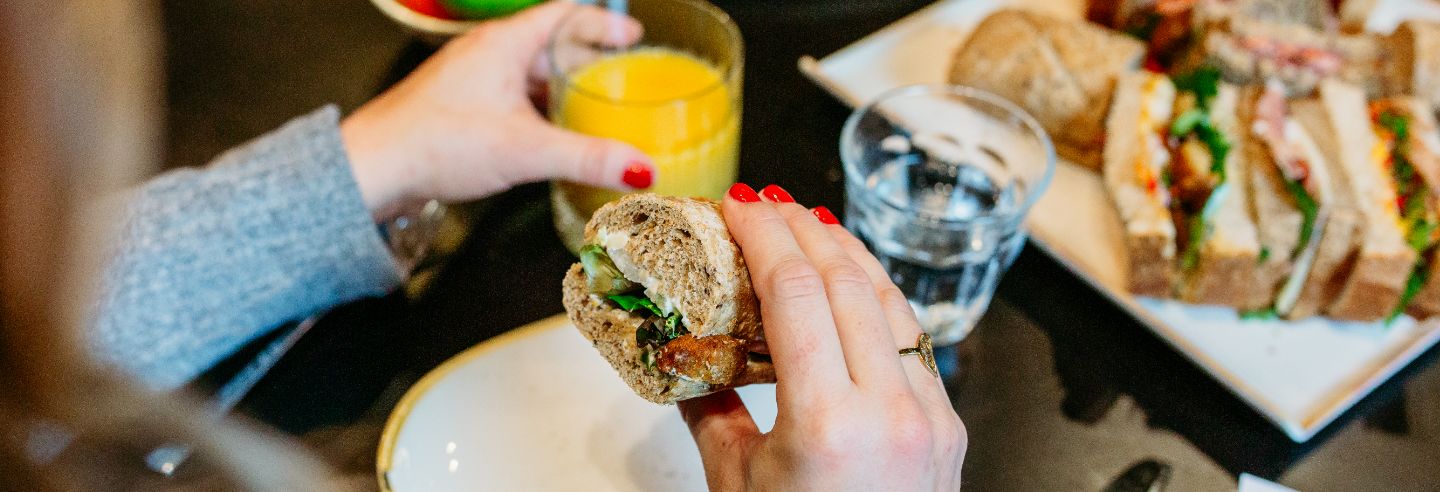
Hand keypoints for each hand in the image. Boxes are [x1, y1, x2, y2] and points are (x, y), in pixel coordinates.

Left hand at [341, 2, 649, 218]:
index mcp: (503, 44)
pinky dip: (536, 111)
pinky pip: (508, 99)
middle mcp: (486, 54)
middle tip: (621, 73)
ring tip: (593, 108)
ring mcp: (469, 81)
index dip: (601, 20)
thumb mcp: (525, 150)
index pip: (564, 13)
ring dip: (561, 87)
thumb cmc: (434, 143)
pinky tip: (548, 137)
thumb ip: (588, 158)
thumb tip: (640, 169)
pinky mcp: (458, 109)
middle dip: (587, 58)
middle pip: (548, 43)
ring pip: (526, 74)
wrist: (372, 169)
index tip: (631, 34)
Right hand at [678, 183, 966, 490]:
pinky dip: (878, 298)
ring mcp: (929, 416)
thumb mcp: (736, 485)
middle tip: (764, 201)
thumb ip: (709, 413)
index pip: (794, 292)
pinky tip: (852, 283)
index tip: (735, 204)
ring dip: (848, 252)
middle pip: (847, 281)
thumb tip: (686, 360)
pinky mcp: (948, 425)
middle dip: (804, 228)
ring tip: (809, 222)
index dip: (762, 235)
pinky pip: (914, 339)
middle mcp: (890, 411)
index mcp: (828, 425)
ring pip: (892, 301)